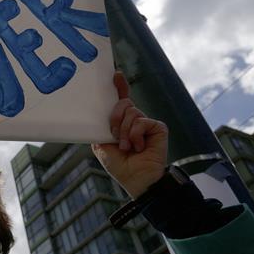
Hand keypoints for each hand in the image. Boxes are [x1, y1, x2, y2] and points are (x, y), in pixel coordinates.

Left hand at [91, 72, 167, 197]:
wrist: (137, 179)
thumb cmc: (120, 165)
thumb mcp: (102, 145)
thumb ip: (100, 128)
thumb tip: (95, 114)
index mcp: (122, 123)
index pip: (121, 100)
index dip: (119, 86)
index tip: (116, 75)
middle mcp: (135, 120)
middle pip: (123, 103)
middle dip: (115, 118)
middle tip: (114, 136)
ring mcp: (147, 123)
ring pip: (131, 111)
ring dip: (124, 131)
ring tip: (126, 147)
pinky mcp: (157, 127)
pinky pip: (141, 121)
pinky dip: (135, 135)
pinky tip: (139, 147)